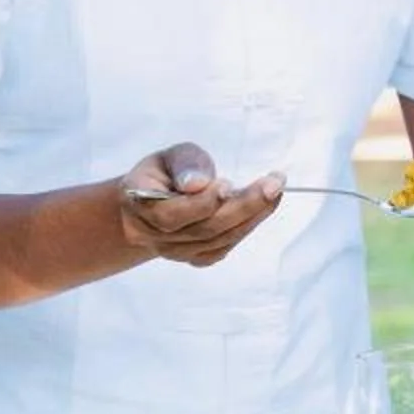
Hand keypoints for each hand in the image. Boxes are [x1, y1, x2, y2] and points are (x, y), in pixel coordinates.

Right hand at [117, 142, 281, 269]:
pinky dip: (244, 229)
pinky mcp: (193, 257)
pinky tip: (262, 209)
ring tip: (274, 191)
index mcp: (139, 204)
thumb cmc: (165, 173)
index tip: (228, 183)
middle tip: (274, 184)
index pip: (170, 214)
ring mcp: (173, 250)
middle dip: (243, 206)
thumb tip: (199, 183)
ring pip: (216, 241)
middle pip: (203, 229)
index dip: (202, 203)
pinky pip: (221, 248)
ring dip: (252, 216)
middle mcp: (153, 234)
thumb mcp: (171, 156)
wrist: (152, 203)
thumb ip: (185, 164)